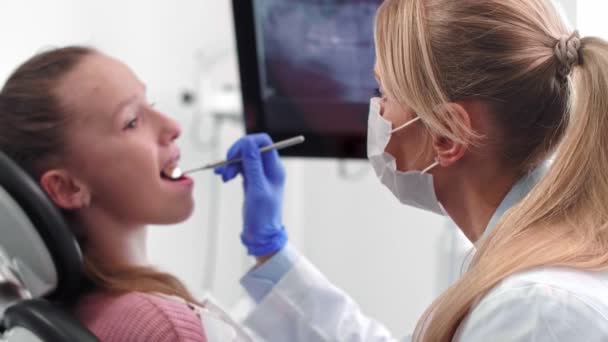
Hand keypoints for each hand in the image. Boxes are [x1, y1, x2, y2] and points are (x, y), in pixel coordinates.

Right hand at [214, 133, 287, 255]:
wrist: (261, 235)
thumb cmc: (263, 215)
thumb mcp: (257, 188)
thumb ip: (253, 165)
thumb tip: (249, 143)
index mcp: (275, 168)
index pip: (263, 142)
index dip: (247, 143)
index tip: (234, 154)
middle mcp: (269, 169)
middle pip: (251, 148)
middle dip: (235, 155)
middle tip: (225, 167)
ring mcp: (260, 174)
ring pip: (243, 158)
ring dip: (231, 164)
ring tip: (223, 177)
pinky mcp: (252, 181)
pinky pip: (240, 168)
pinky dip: (231, 170)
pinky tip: (224, 177)